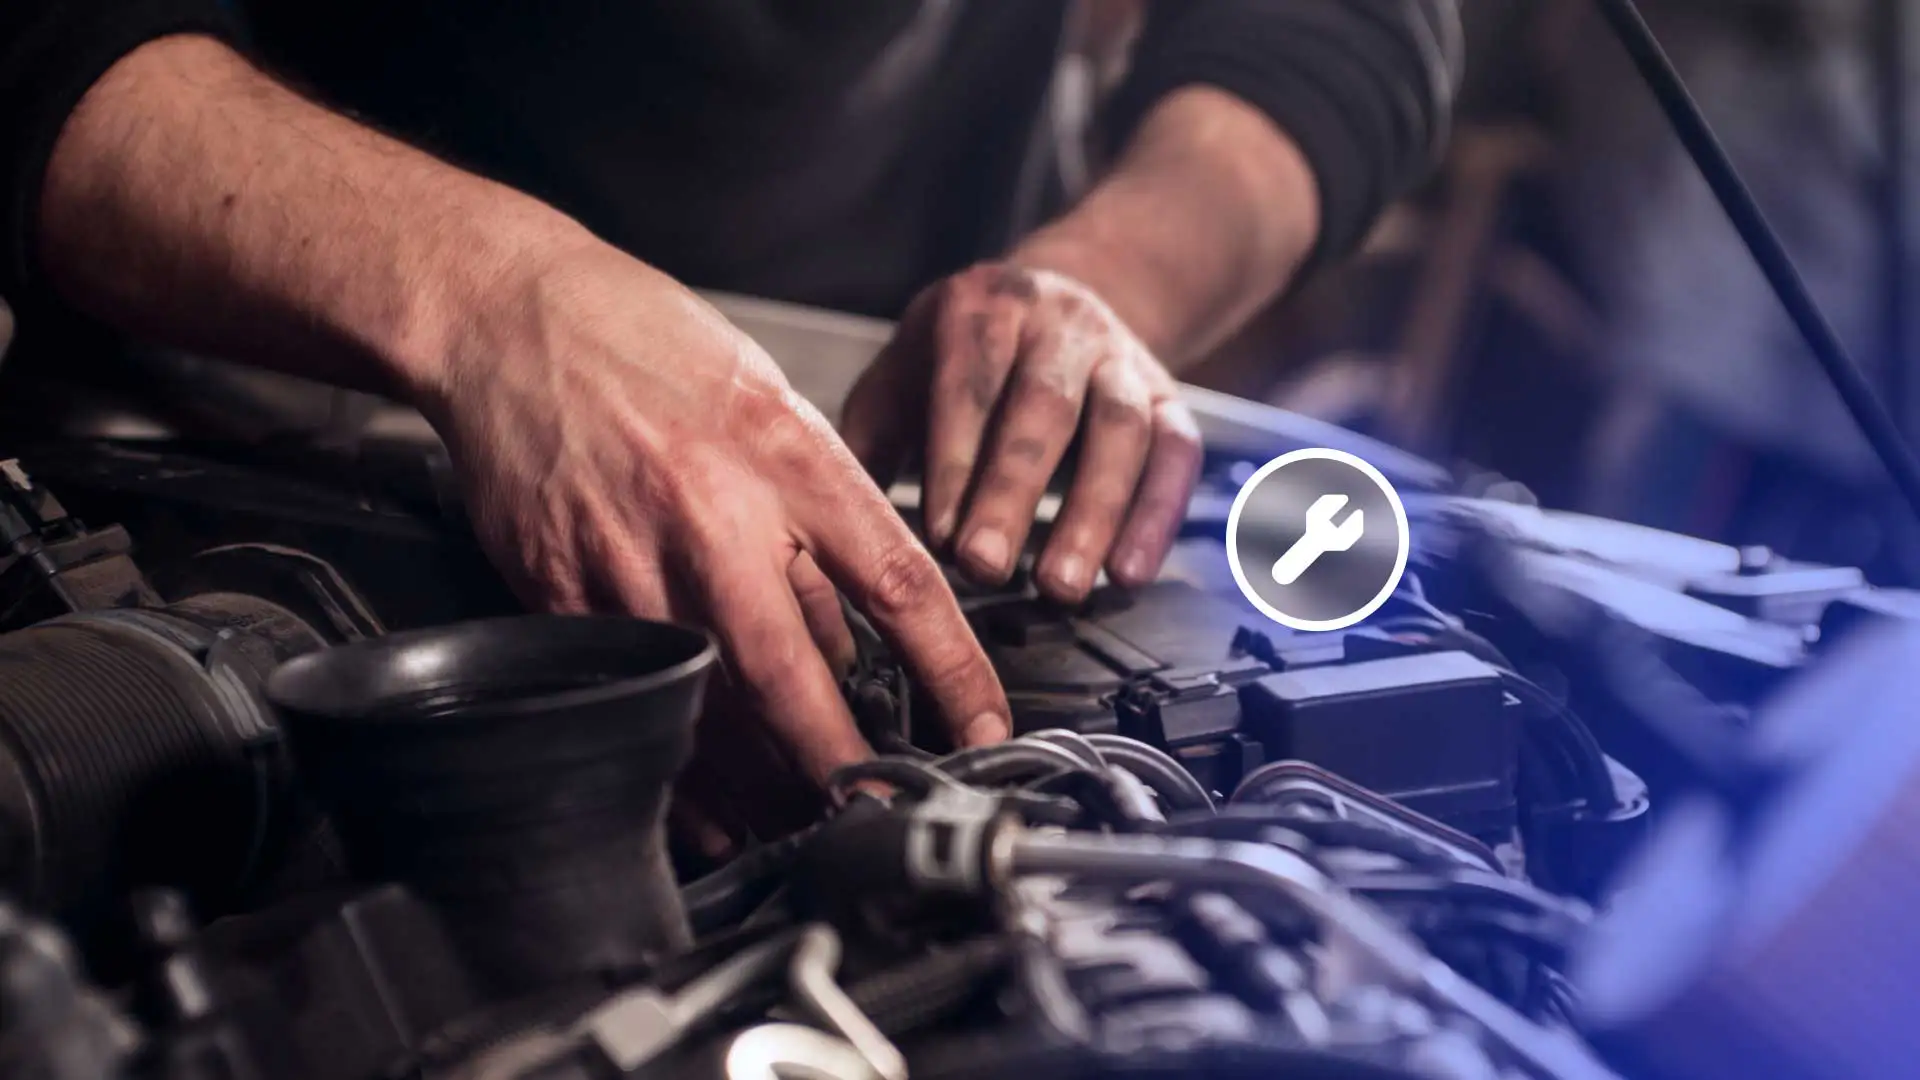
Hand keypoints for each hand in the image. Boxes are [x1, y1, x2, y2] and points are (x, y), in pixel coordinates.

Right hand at [420, 239, 1010, 794]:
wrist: (510, 316)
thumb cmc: (651, 348)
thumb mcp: (774, 409)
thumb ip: (818, 521)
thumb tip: (851, 644)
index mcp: (786, 456)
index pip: (898, 583)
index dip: (952, 673)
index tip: (985, 732)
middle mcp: (712, 514)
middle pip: (794, 677)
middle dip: (842, 768)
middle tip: (880, 817)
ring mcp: (629, 559)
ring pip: (708, 708)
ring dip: (762, 788)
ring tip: (805, 826)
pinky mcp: (560, 589)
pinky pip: (633, 699)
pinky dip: (677, 765)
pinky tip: (711, 808)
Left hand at [841, 263, 1202, 603]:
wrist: (1061, 296)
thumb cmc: (963, 358)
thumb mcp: (905, 373)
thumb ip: (870, 441)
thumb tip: (832, 526)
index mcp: (982, 309)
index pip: (969, 385)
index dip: (955, 463)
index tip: (936, 539)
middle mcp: (1059, 323)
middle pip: (1044, 407)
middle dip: (1014, 493)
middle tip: (987, 567)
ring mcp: (1120, 356)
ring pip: (1121, 430)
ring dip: (1095, 514)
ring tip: (1062, 587)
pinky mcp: (1168, 396)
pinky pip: (1176, 453)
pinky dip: (1157, 516)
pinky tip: (1129, 574)